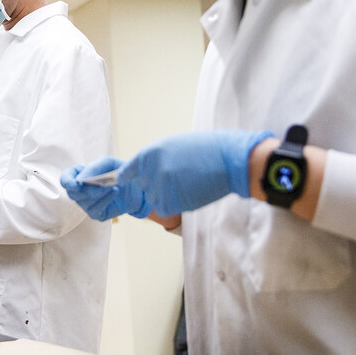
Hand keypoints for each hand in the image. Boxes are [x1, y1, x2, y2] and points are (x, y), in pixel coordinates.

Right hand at [60, 158, 150, 220]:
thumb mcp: (107, 163)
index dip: (68, 182)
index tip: (78, 183)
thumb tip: (80, 180)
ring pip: (84, 202)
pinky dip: (106, 200)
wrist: (136, 185)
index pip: (65, 180)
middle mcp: (79, 192)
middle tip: (105, 183)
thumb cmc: (119, 171)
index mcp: (78, 175)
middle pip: (73, 194)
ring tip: (114, 185)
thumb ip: (93, 168)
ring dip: (100, 193)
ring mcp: (86, 204)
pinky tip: (115, 192)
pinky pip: (95, 209)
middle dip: (88, 189)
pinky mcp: (96, 214)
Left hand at [118, 130, 271, 216]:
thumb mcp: (173, 145)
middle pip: (143, 187)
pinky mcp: (172, 202)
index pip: (127, 172)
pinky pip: (165, 209)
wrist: (228, 159)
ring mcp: (161, 187)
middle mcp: (151, 170)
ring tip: (186, 184)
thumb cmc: (204, 150)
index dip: (128, 179)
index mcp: (149, 153)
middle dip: (155, 186)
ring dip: (166, 196)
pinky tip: (188, 193)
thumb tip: (141, 172)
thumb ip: (154, 159)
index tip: (128, 183)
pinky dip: (174, 205)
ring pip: (154, 200)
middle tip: (175, 179)